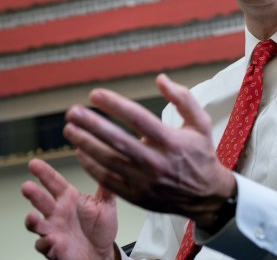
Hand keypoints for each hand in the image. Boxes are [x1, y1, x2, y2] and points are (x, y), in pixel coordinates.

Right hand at [21, 158, 119, 259]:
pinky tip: (50, 239)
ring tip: (32, 216)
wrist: (102, 254)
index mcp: (68, 199)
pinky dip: (45, 243)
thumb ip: (106, 186)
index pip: (54, 182)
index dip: (44, 173)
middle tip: (26, 186)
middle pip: (41, 201)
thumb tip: (105, 162)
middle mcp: (57, 213)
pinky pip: (44, 246)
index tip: (34, 163)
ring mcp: (53, 230)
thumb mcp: (107, 205)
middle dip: (33, 194)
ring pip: (36, 224)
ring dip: (32, 220)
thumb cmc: (101, 228)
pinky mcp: (54, 248)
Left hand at [63, 74, 235, 225]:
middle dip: (91, 125)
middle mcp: (156, 161)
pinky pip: (108, 180)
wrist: (206, 195)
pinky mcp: (137, 196)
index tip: (95, 95)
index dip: (114, 104)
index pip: (137, 118)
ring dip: (86, 144)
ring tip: (70, 129)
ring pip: (108, 161)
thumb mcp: (200, 123)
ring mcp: (145, 181)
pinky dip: (92, 166)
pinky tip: (80, 152)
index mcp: (170, 141)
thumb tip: (160, 79)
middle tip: (72, 112)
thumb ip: (183, 98)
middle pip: (117, 140)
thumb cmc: (200, 154)